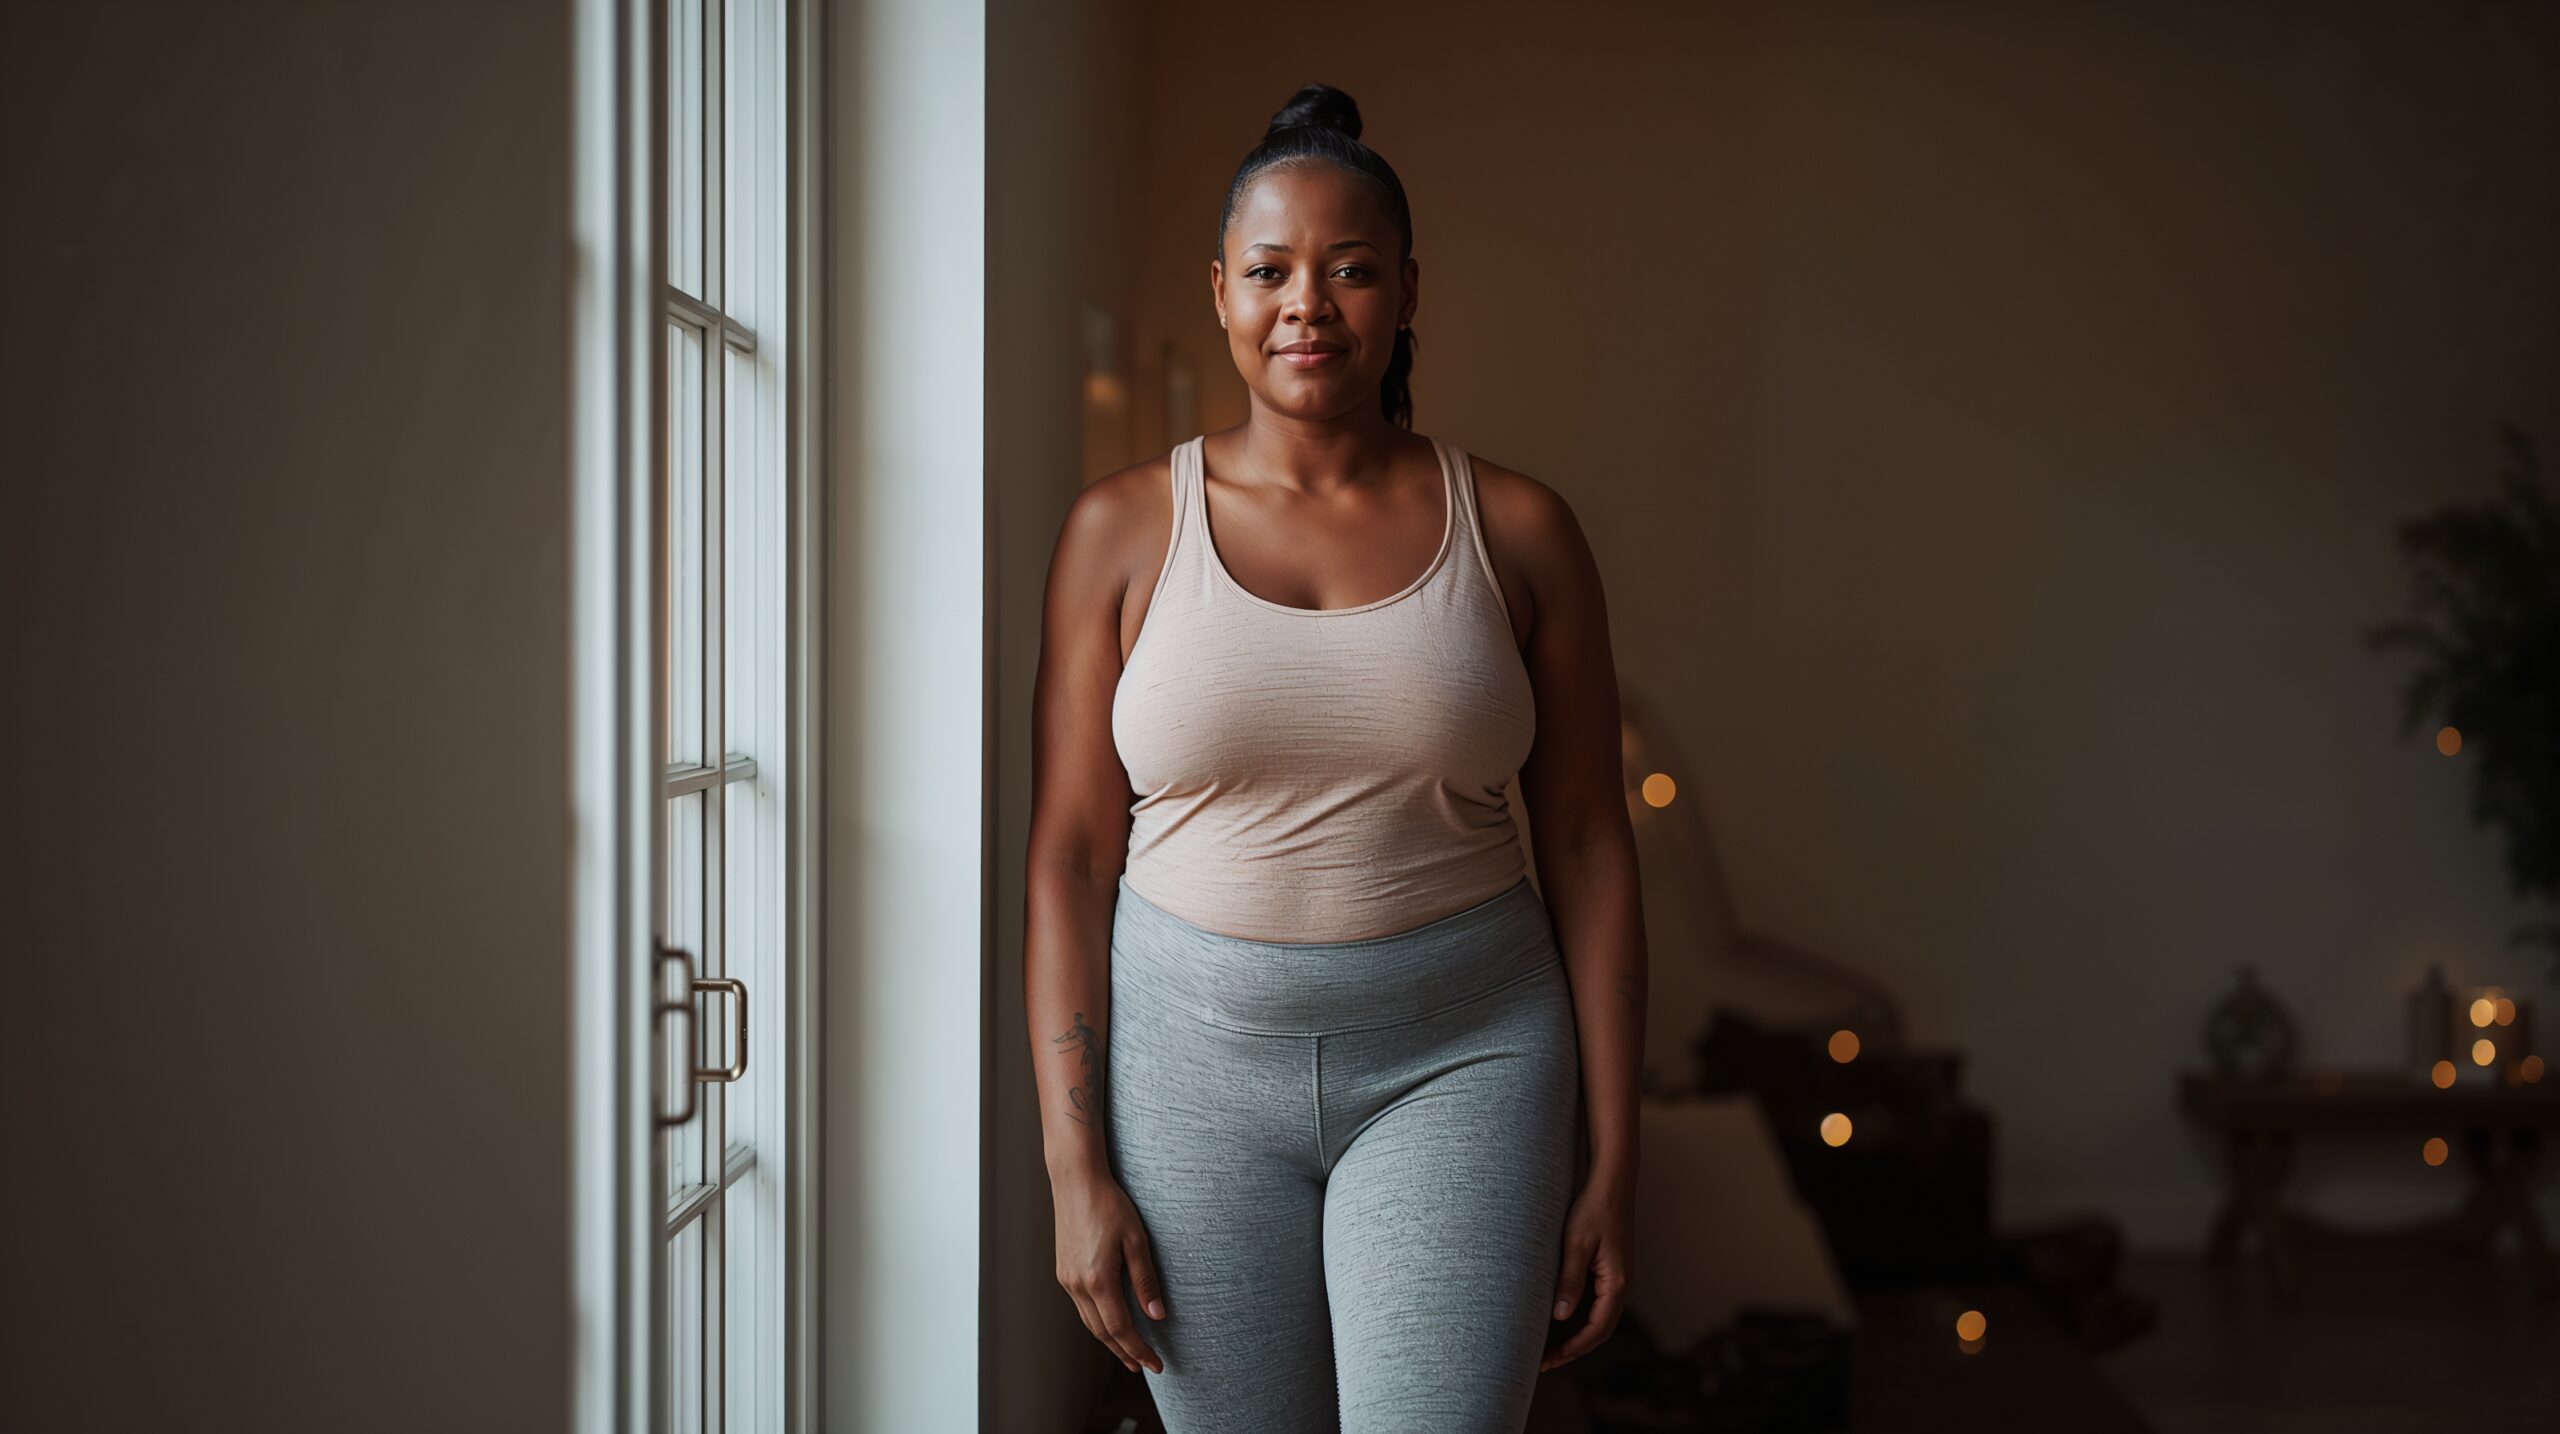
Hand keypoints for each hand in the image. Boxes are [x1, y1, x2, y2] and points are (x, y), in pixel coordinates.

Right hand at [1051, 1164, 1167, 1374]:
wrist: (1076, 1182)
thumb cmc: (1109, 1205)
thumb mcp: (1136, 1240)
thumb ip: (1146, 1280)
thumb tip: (1157, 1315)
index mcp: (1098, 1280)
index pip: (1121, 1329)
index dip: (1140, 1350)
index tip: (1156, 1364)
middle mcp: (1077, 1285)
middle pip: (1102, 1332)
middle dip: (1124, 1353)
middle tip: (1145, 1366)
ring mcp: (1066, 1279)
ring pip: (1089, 1322)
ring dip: (1110, 1340)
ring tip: (1129, 1352)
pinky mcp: (1063, 1271)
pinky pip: (1081, 1307)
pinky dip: (1097, 1321)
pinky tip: (1110, 1322)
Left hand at [1541, 1175, 1633, 1372]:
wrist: (1612, 1183)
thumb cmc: (1593, 1209)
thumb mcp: (1575, 1244)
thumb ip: (1569, 1280)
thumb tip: (1559, 1316)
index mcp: (1618, 1284)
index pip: (1597, 1330)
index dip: (1573, 1348)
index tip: (1549, 1360)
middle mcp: (1623, 1286)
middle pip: (1600, 1330)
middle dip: (1573, 1348)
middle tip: (1544, 1361)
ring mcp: (1619, 1280)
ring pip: (1599, 1319)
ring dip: (1576, 1335)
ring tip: (1548, 1346)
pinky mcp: (1612, 1271)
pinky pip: (1598, 1304)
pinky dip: (1580, 1318)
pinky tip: (1559, 1319)